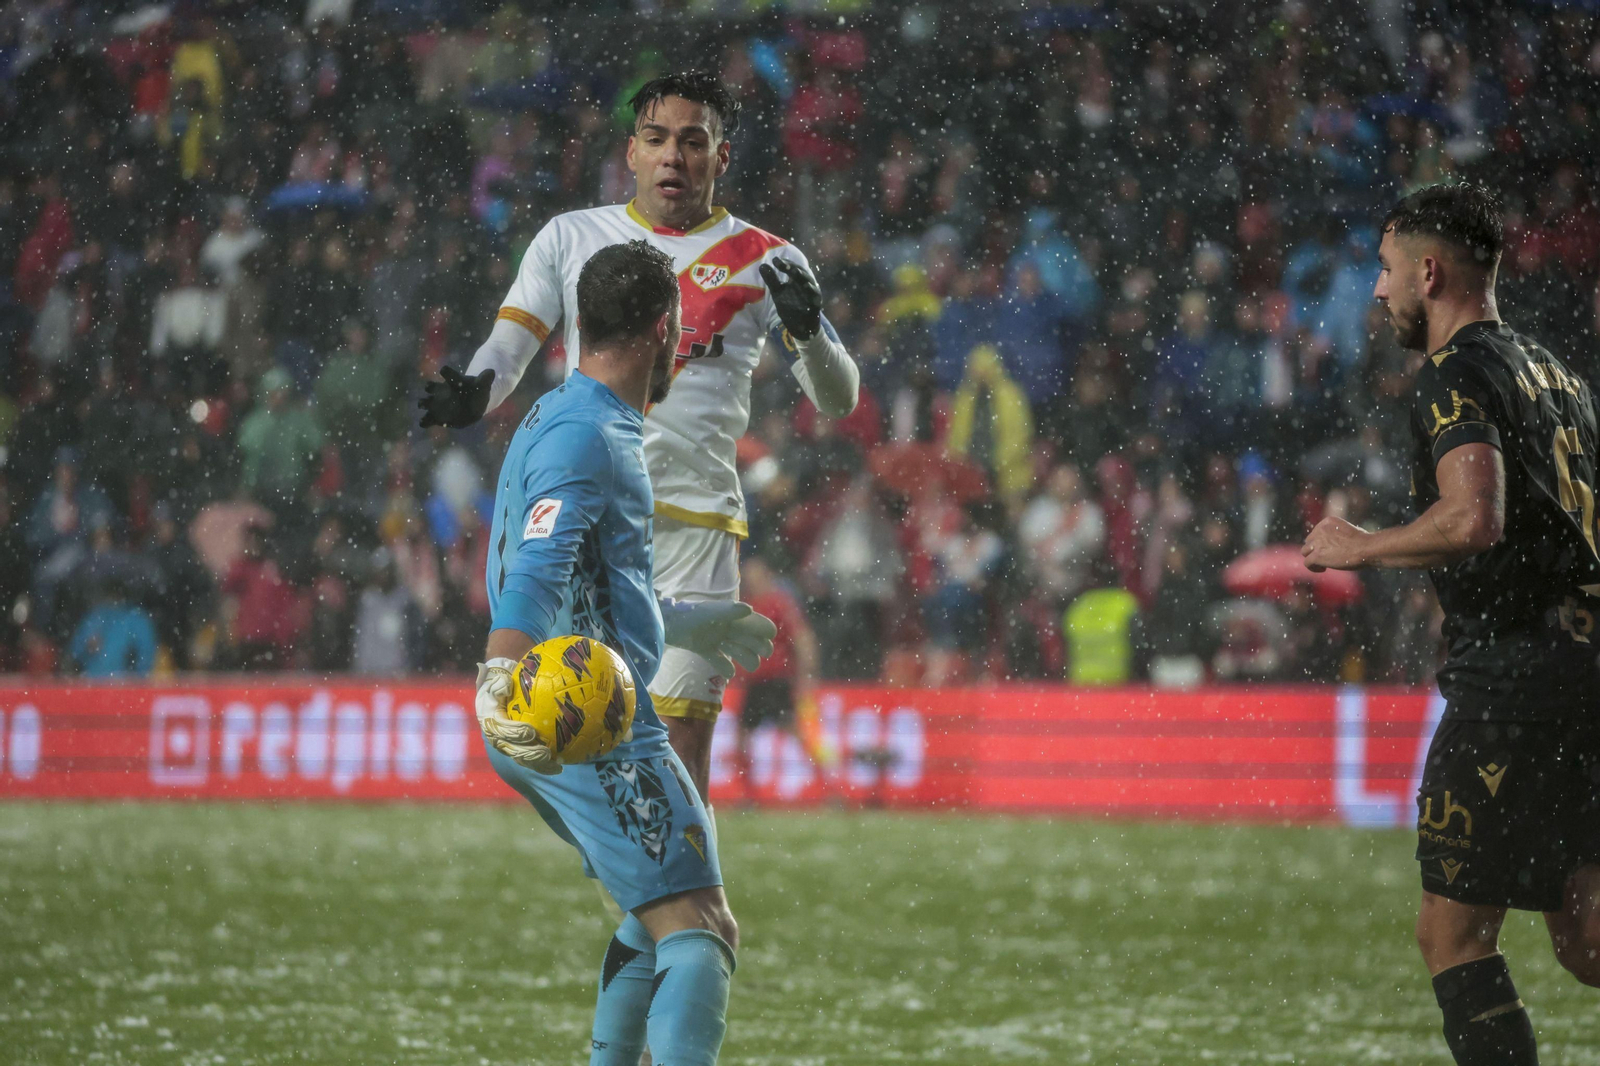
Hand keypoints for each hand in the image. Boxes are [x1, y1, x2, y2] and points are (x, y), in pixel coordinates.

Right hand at [419, 366, 493, 428]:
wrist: (471, 404)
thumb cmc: (476, 392)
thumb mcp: (483, 385)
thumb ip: (485, 379)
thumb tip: (492, 371)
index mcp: (453, 381)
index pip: (449, 374)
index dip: (447, 372)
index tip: (444, 371)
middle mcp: (442, 391)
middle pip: (432, 387)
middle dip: (430, 388)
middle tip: (429, 387)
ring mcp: (438, 403)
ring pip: (426, 402)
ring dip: (425, 403)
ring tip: (423, 404)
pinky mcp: (436, 417)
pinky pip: (427, 419)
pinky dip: (425, 421)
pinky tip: (424, 422)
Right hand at [475, 658, 559, 773]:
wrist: (497, 697)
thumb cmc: (501, 687)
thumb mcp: (497, 682)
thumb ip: (500, 684)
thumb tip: (506, 684)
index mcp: (491, 722)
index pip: (501, 730)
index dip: (514, 732)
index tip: (530, 731)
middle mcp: (498, 739)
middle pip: (513, 750)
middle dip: (529, 754)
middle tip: (545, 752)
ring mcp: (509, 747)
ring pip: (523, 759)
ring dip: (539, 764)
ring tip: (556, 765)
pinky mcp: (519, 751)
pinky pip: (531, 762)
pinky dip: (544, 766)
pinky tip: (559, 767)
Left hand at [659, 600, 777, 678]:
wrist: (664, 625)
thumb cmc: (688, 615)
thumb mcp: (709, 612)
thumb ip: (728, 611)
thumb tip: (749, 609)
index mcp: (732, 616)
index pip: (756, 623)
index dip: (765, 629)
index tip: (769, 638)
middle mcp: (727, 628)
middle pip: (752, 640)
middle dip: (759, 647)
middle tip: (761, 654)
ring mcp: (716, 639)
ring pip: (740, 653)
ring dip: (744, 658)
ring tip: (740, 661)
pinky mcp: (704, 649)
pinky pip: (720, 662)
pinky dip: (726, 669)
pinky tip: (728, 672)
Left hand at [758, 258, 821, 341]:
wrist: (800, 326)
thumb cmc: (790, 306)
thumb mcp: (778, 293)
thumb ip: (771, 280)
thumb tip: (762, 265)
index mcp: (797, 279)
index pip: (792, 267)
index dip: (785, 263)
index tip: (775, 260)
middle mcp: (806, 283)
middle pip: (801, 272)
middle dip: (792, 268)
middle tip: (783, 264)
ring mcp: (812, 293)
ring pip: (809, 282)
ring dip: (802, 276)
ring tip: (794, 271)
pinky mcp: (816, 303)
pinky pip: (815, 296)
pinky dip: (811, 291)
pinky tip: (806, 286)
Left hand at [1302, 517, 1370, 571]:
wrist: (1367, 548)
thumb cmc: (1365, 542)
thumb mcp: (1350, 531)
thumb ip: (1338, 535)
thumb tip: (1333, 546)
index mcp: (1328, 521)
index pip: (1316, 532)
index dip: (1321, 542)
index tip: (1330, 549)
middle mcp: (1320, 529)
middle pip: (1309, 541)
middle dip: (1315, 549)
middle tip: (1327, 557)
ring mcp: (1317, 542)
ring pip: (1305, 551)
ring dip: (1312, 558)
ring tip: (1323, 565)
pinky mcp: (1317, 555)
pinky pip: (1307, 562)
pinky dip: (1313, 567)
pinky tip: (1323, 569)